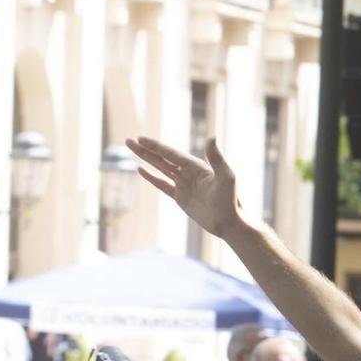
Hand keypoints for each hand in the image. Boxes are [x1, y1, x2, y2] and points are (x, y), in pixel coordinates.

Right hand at [126, 136, 244, 242]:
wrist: (230, 224)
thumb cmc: (231, 201)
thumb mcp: (226, 178)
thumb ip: (217, 158)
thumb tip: (212, 137)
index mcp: (196, 166)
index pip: (171, 154)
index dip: (155, 147)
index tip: (141, 139)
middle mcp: (189, 172)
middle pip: (162, 158)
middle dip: (145, 150)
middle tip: (129, 140)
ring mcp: (184, 184)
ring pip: (160, 168)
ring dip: (146, 159)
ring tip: (131, 149)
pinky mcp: (181, 197)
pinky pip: (163, 184)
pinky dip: (152, 177)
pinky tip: (141, 170)